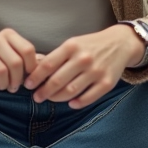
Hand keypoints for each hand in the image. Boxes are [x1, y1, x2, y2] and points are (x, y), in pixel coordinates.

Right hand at [0, 29, 38, 92]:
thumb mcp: (9, 54)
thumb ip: (25, 59)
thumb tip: (43, 70)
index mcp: (7, 34)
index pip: (27, 50)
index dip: (31, 68)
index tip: (27, 77)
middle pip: (15, 63)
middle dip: (17, 80)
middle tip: (14, 87)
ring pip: (1, 73)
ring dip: (4, 85)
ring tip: (2, 86)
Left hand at [24, 25, 143, 108]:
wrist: (120, 43)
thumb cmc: (90, 45)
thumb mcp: (73, 44)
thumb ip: (56, 56)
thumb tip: (35, 73)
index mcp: (71, 47)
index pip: (47, 65)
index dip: (35, 77)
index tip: (28, 85)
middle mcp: (83, 58)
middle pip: (57, 80)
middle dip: (43, 92)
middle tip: (37, 98)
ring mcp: (96, 71)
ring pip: (70, 91)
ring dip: (57, 98)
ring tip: (51, 99)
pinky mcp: (107, 82)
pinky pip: (88, 98)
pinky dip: (77, 103)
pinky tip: (71, 103)